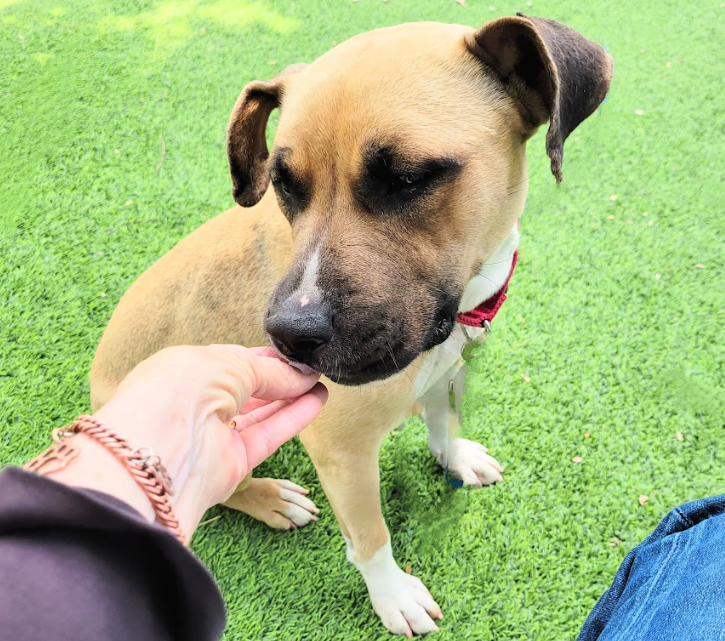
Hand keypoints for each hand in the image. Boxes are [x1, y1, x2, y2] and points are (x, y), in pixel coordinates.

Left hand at [53, 345, 327, 537]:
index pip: (231, 361)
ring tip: (321, 382)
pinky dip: (293, 418)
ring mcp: (214, 435)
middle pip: (247, 388)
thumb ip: (269, 369)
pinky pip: (267, 435)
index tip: (296, 353)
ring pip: (260, 412)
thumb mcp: (230, 363)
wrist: (157, 452)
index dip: (264, 357)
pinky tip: (317, 400)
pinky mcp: (231, 464)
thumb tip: (302, 374)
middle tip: (314, 367)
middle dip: (280, 377)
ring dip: (291, 397)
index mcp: (184, 370)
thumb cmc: (181, 390)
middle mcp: (197, 402)